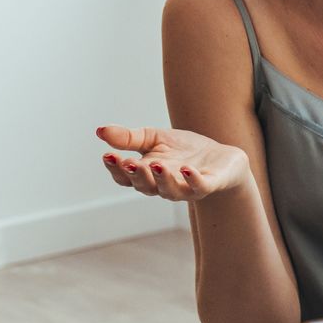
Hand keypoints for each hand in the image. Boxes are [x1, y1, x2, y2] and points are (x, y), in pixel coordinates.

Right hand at [96, 124, 249, 200]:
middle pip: (144, 186)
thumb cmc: (185, 150)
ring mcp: (186, 188)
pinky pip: (199, 187)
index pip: (126, 177)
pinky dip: (192, 180)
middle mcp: (164, 186)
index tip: (108, 155)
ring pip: (170, 191)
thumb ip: (129, 138)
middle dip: (136, 175)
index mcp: (147, 175)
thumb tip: (100, 131)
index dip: (116, 169)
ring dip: (161, 179)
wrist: (222, 156)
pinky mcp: (209, 185)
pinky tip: (187, 169)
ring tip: (156, 164)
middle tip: (129, 162)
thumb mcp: (154, 138)